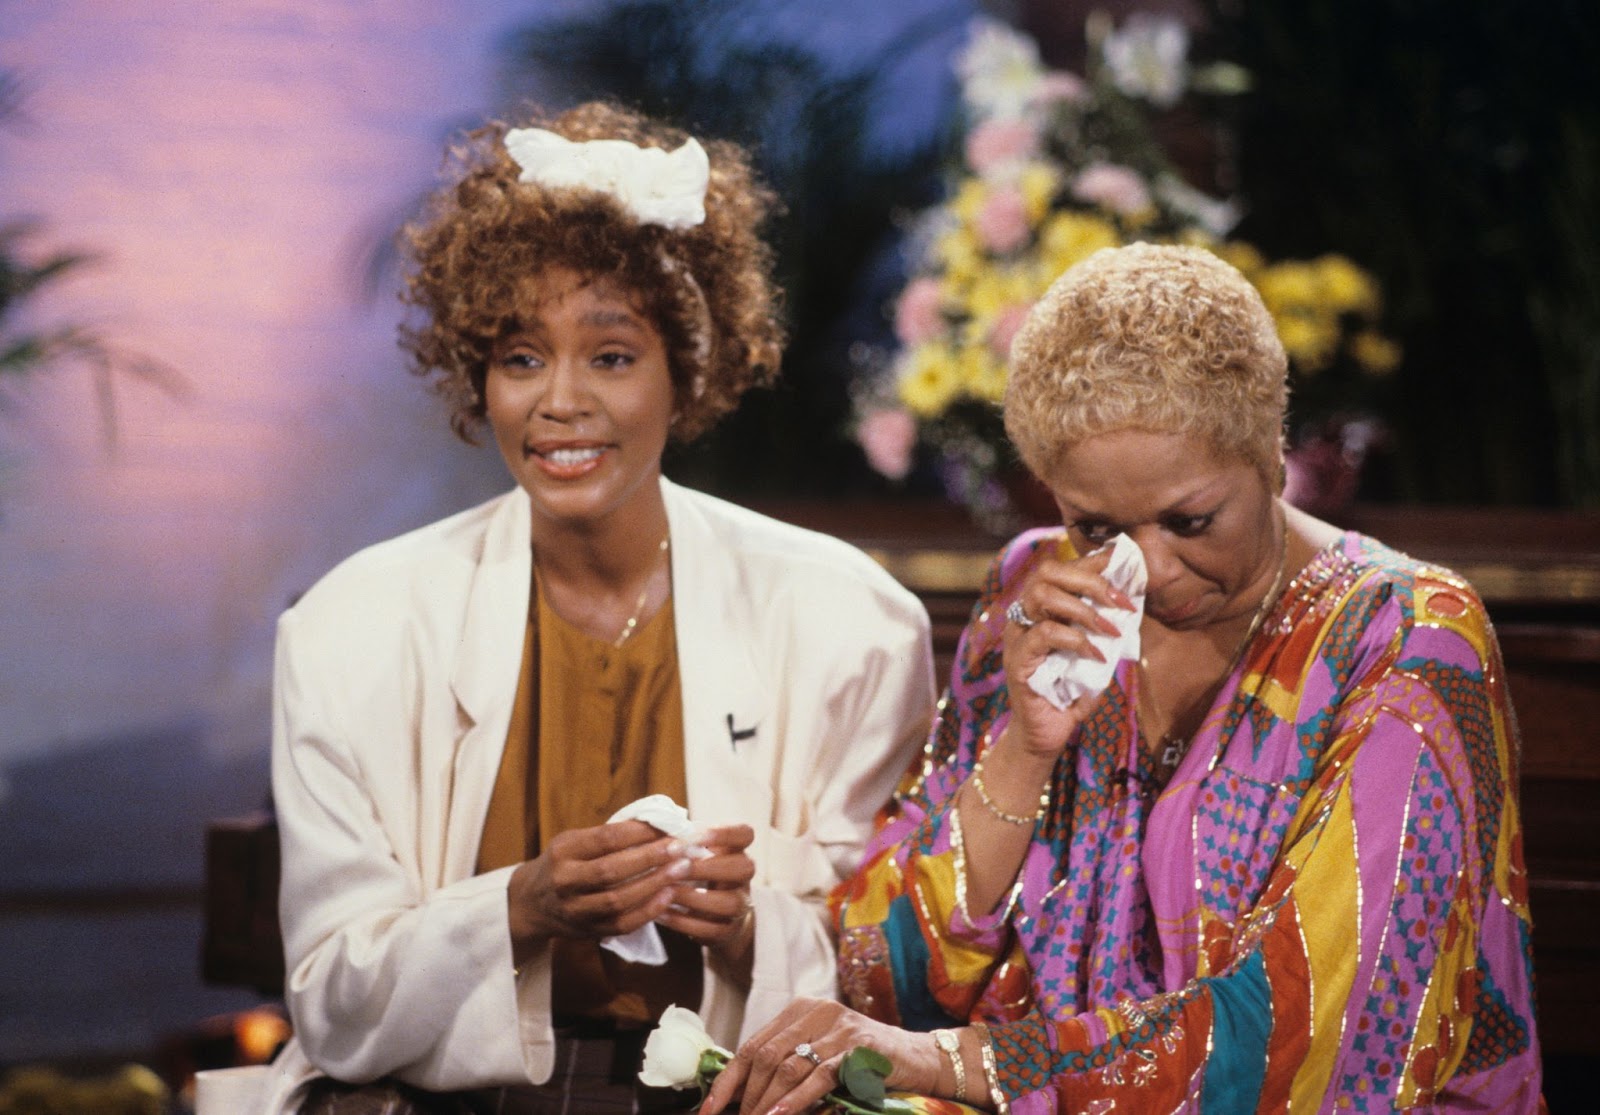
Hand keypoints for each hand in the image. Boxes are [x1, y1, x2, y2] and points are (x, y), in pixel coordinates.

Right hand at [506, 820, 690, 957]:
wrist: (531, 904)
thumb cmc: (563, 864)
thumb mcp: (574, 841)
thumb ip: (607, 836)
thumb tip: (657, 824)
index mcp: (563, 851)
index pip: (605, 839)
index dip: (639, 832)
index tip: (667, 826)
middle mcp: (565, 881)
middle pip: (611, 870)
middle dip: (650, 858)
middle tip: (680, 847)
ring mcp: (575, 910)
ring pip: (618, 900)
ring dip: (654, 884)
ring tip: (681, 869)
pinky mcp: (588, 931)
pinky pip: (622, 924)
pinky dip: (648, 910)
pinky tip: (668, 896)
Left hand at [656, 824, 755, 952]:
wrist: (716, 916)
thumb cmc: (697, 874)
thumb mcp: (696, 854)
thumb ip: (683, 842)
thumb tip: (653, 826)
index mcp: (736, 850)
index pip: (745, 834)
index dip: (723, 833)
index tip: (693, 835)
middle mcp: (743, 877)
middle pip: (743, 867)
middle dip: (707, 867)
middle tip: (675, 867)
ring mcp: (739, 905)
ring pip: (729, 902)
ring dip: (694, 896)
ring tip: (666, 891)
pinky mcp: (727, 930)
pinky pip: (710, 929)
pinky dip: (683, 922)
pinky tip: (662, 913)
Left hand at [701, 998, 940, 1114]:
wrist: (916, 1057)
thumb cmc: (861, 1059)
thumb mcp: (819, 1051)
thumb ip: (787, 1061)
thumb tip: (742, 1094)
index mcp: (800, 1009)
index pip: (752, 1045)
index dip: (727, 1080)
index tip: (708, 1109)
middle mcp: (816, 1011)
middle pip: (766, 1056)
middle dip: (747, 1096)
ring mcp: (838, 1027)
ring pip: (789, 1066)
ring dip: (767, 1102)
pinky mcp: (859, 1047)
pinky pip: (820, 1075)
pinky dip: (797, 1099)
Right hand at [1002, 544, 1135, 757]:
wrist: (1048, 734)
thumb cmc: (1072, 691)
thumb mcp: (1096, 651)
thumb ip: (1105, 625)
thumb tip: (1131, 599)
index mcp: (1041, 609)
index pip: (1062, 568)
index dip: (1092, 561)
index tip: (1124, 563)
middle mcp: (1024, 615)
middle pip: (1047, 571)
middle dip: (1090, 579)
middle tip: (1121, 601)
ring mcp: (1017, 636)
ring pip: (1042, 595)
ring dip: (1084, 608)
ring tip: (1111, 628)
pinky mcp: (1018, 660)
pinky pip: (1045, 634)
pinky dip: (1077, 640)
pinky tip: (1097, 654)